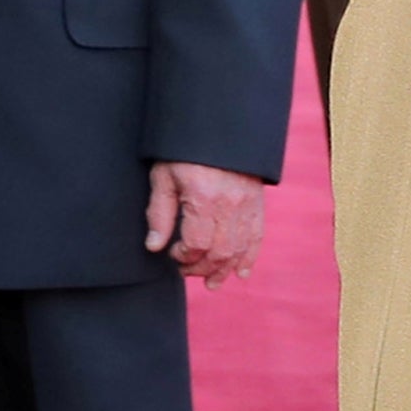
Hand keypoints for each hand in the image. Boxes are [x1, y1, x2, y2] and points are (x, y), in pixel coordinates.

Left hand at [145, 160, 266, 285]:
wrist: (218, 127)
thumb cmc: (183, 151)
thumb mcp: (164, 176)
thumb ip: (159, 212)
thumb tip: (154, 246)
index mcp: (204, 198)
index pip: (197, 244)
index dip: (184, 257)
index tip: (172, 254)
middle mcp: (230, 205)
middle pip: (220, 252)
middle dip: (201, 268)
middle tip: (185, 271)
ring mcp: (247, 205)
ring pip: (239, 249)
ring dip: (224, 270)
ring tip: (211, 283)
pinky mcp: (257, 203)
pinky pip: (256, 237)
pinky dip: (249, 257)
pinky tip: (240, 272)